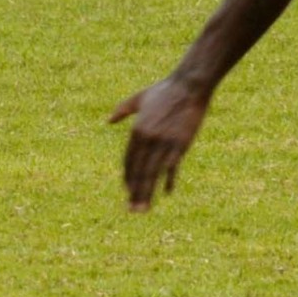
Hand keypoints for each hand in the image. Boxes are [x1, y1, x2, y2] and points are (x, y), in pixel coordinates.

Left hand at [109, 73, 210, 211]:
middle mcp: (148, 138)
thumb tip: (108, 120)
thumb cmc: (165, 90)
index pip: (129, 160)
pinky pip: (171, 168)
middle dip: (135, 192)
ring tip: (143, 209)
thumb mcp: (139, 98)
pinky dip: (168, 181)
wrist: (189, 86)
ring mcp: (164, 143)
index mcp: (137, 129)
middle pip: (139, 171)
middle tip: (131, 210)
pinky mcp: (180, 144)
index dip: (128, 177)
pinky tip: (165, 193)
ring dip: (147, 193)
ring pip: (153, 174)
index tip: (127, 190)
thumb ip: (123, 110)